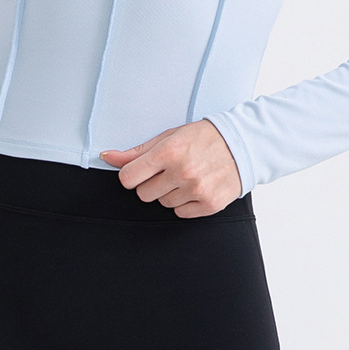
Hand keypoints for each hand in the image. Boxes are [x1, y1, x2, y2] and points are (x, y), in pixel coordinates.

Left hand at [99, 119, 242, 217]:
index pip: (129, 178)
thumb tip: (108, 157)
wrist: (240, 145)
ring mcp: (197, 190)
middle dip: (151, 183)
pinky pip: (180, 213)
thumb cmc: (202, 138)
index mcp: (169, 152)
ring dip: (169, 192)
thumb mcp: (168, 137)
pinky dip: (184, 202)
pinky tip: (194, 186)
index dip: (131, 176)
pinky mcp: (209, 205)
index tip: (139, 171)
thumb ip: (136, 152)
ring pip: (162, 204)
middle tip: (167, 170)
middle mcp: (183, 172)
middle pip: (144, 194)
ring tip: (184, 175)